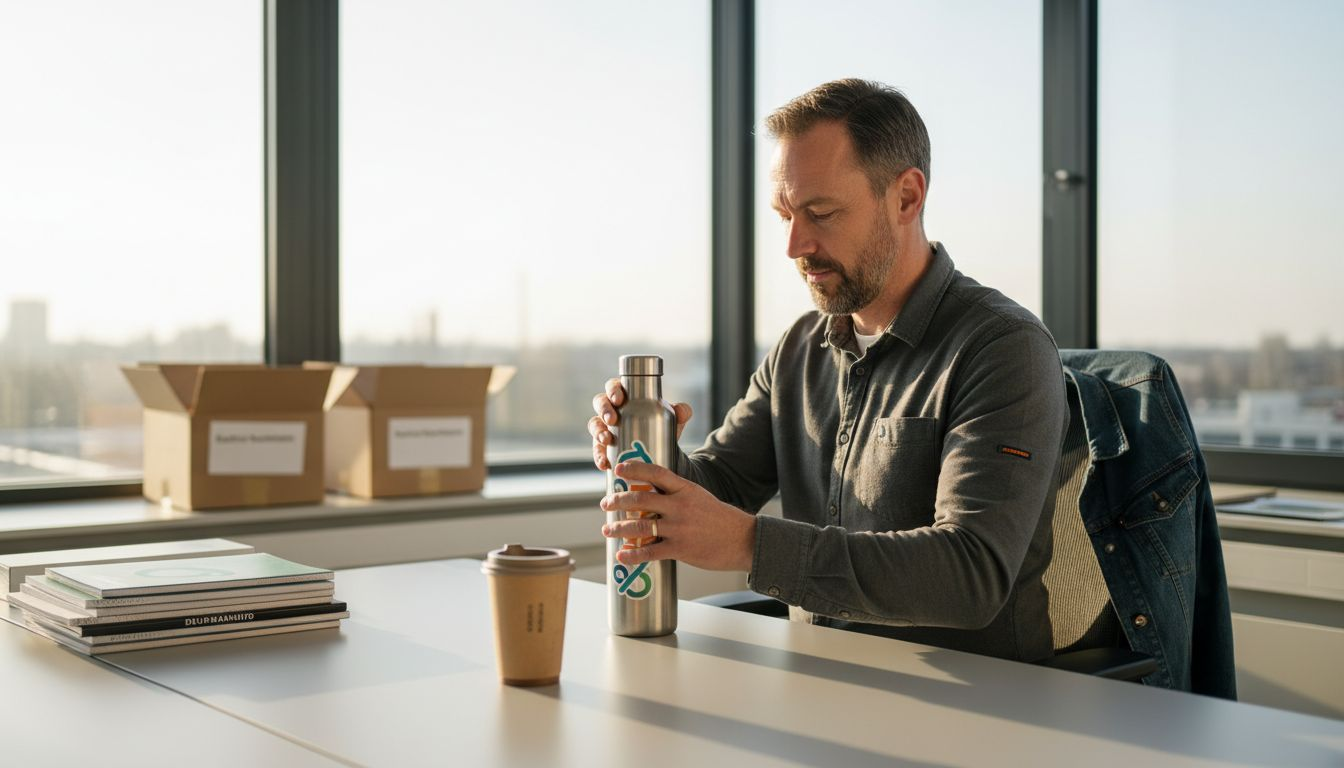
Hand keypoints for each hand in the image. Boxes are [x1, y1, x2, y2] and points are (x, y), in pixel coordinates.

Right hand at [587, 378, 693, 469]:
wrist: (660, 451)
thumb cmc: (660, 425)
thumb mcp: (672, 418)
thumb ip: (681, 411)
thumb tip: (683, 411)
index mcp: (625, 396)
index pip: (614, 387)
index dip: (613, 390)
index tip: (619, 399)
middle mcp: (612, 410)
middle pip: (600, 403)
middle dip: (604, 410)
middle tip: (612, 419)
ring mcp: (605, 428)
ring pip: (595, 426)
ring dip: (598, 432)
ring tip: (606, 440)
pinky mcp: (604, 447)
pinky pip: (598, 450)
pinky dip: (599, 456)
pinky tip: (605, 463)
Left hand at [599, 461, 754, 571]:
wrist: (742, 540)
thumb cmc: (720, 519)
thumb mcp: (700, 497)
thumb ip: (677, 495)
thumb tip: (651, 496)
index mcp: (685, 489)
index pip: (656, 473)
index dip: (635, 469)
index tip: (618, 469)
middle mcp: (680, 506)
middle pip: (640, 499)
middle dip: (618, 501)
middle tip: (605, 503)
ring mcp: (679, 528)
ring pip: (640, 526)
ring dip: (619, 528)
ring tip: (607, 530)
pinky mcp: (680, 549)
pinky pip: (649, 552)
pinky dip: (632, 555)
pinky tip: (621, 555)